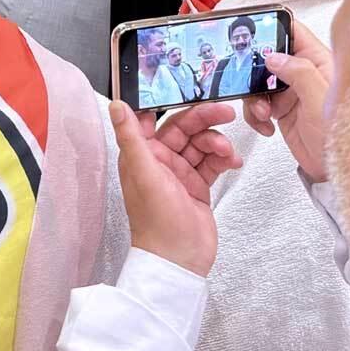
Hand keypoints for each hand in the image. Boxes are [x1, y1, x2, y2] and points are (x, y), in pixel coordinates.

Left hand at [110, 100, 240, 276]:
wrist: (180, 260)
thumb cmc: (157, 222)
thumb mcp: (143, 173)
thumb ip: (131, 137)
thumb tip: (116, 106)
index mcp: (140, 155)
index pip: (154, 118)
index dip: (171, 103)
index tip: (190, 90)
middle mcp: (159, 162)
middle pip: (183, 128)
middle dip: (204, 119)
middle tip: (226, 113)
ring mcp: (180, 174)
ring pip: (201, 144)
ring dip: (217, 142)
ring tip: (227, 152)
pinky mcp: (197, 186)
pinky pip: (212, 162)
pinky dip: (224, 158)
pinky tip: (232, 161)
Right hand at [244, 19, 332, 181]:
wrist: (340, 171)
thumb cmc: (347, 136)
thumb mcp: (321, 100)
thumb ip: (299, 73)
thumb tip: (274, 56)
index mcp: (318, 61)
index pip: (293, 32)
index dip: (273, 28)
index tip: (253, 35)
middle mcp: (304, 74)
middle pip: (269, 55)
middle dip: (254, 68)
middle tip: (249, 80)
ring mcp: (292, 92)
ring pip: (258, 81)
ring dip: (253, 95)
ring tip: (262, 111)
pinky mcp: (283, 111)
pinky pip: (258, 104)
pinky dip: (254, 114)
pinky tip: (265, 124)